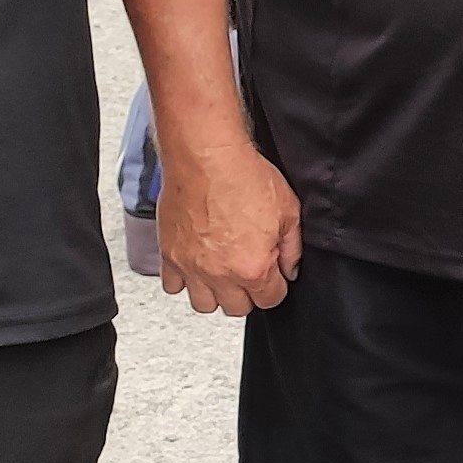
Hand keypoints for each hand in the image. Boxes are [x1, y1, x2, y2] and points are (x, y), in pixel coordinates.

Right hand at [157, 139, 301, 313]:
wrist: (205, 155)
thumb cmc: (244, 175)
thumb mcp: (288, 210)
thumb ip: (292, 247)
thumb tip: (290, 268)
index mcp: (253, 268)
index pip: (270, 300)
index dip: (275, 286)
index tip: (272, 274)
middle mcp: (220, 274)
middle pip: (237, 308)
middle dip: (247, 292)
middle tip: (248, 270)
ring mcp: (191, 267)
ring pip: (204, 304)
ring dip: (215, 292)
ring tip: (221, 272)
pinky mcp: (169, 255)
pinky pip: (173, 286)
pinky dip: (184, 280)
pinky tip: (195, 263)